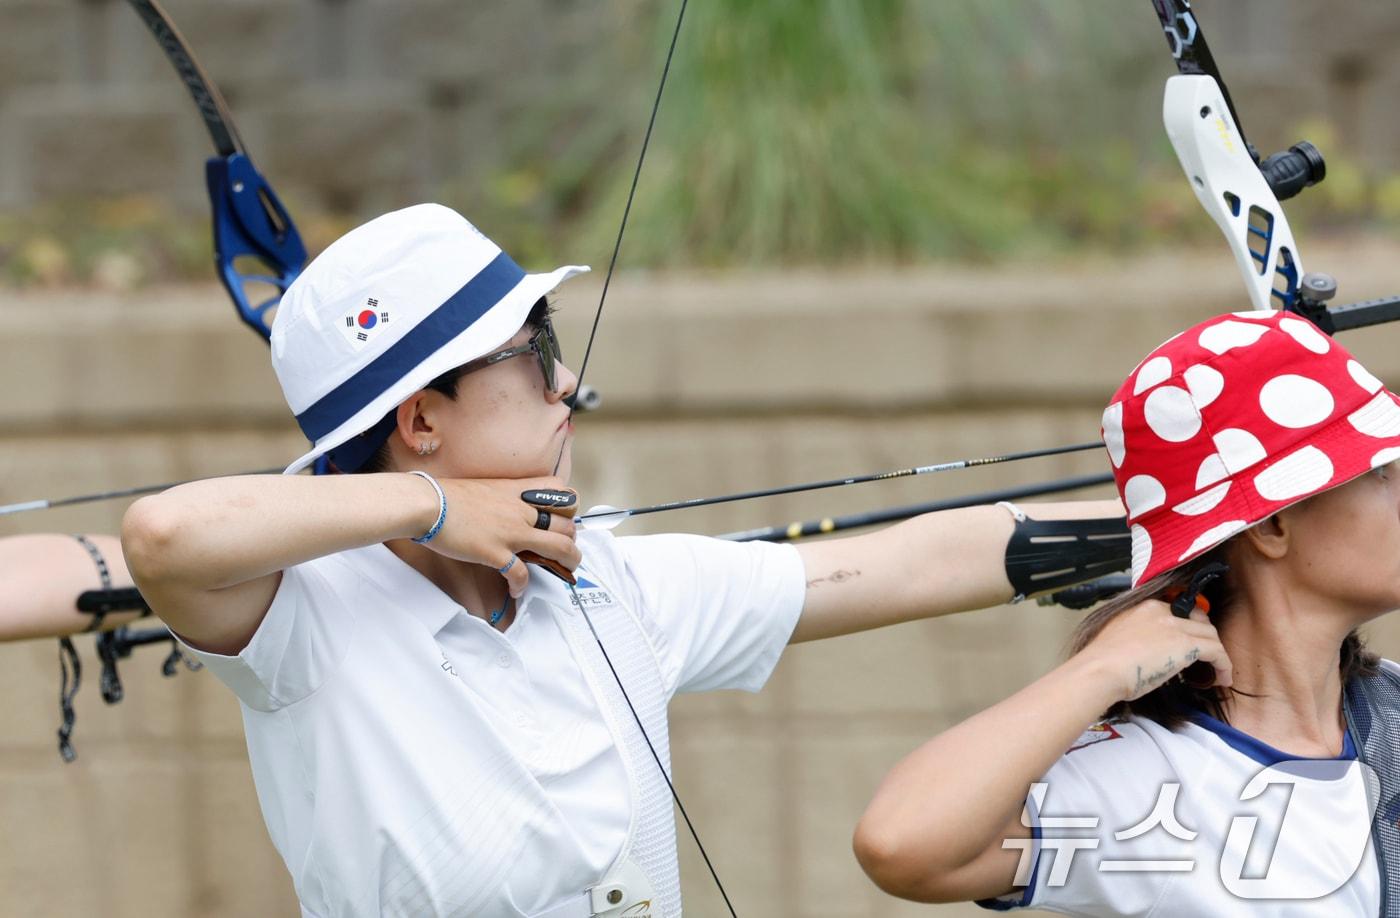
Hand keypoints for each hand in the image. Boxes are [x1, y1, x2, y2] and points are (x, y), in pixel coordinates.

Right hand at [419, 476, 580, 596]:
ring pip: (559, 548)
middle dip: (572, 540)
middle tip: (565, 550)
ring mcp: (511, 532)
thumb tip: (508, 509)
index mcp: (518, 491)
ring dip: (567, 563)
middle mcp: (521, 510)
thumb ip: (504, 497)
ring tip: (564, 571)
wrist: (427, 503)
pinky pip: (521, 574)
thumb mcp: (486, 486)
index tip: (564, 517)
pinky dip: (522, 585)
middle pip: (567, 524)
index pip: (562, 491)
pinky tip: (516, 589)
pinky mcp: (496, 553)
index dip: (569, 506)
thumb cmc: (448, 494)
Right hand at [1080, 599, 1233, 702]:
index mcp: (1145, 607)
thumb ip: (1133, 633)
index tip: (1189, 642)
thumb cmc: (1101, 661)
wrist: (1101, 669)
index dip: (1188, 625)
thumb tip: (1142, 648)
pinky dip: (1224, 666)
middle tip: (1206, 656)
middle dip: (1206, 636)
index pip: (1178, 609)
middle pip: (1199, 618)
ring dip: (1217, 653)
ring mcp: (1176, 626)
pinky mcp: (1187, 644)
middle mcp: (1163, 611)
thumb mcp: (1116, 635)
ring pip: (1211, 634)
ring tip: (1216, 671)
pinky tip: (1221, 679)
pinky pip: (1218, 652)